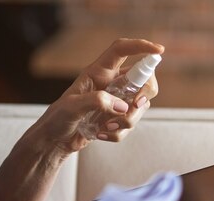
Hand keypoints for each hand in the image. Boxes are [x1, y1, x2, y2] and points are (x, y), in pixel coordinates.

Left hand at [23, 38, 164, 154]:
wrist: (55, 140)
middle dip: (145, 93)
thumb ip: (96, 101)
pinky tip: (101, 135)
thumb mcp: (72, 107)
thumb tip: (122, 106)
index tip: (158, 50)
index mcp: (98, 72)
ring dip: (127, 121)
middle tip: (135, 105)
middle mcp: (111, 83)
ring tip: (104, 129)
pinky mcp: (117, 118)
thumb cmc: (58, 119)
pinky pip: (131, 124)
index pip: (122, 50)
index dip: (141, 46)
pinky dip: (119, 133)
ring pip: (140, 105)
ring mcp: (116, 101)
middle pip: (143, 78)